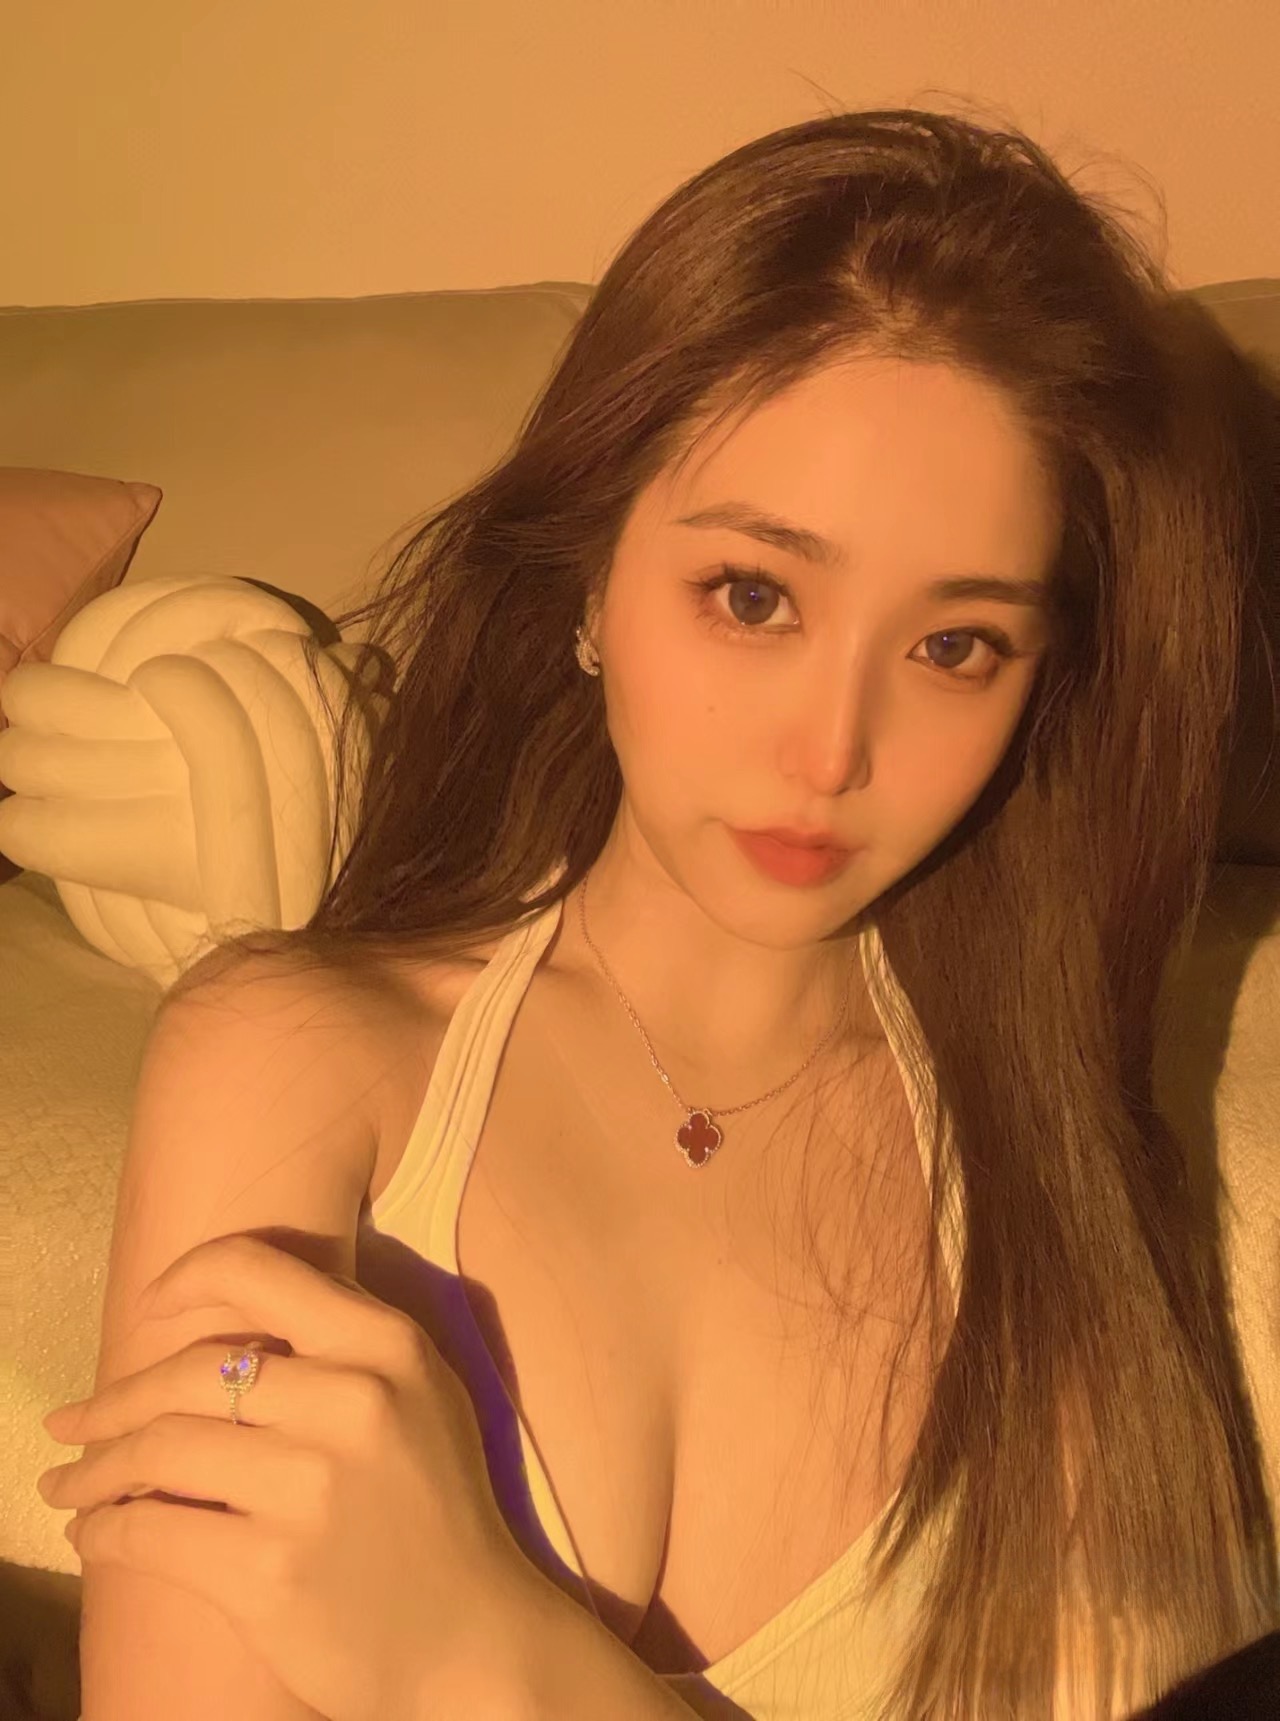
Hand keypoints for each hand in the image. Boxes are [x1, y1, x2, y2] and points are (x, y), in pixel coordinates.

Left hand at [36, 1233, 537, 1720]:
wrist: (472, 1637)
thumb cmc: (436, 1509)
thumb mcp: (418, 1395)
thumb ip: (339, 1347)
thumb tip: (214, 1327)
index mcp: (386, 1345)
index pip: (257, 1271)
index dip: (185, 1280)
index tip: (148, 1308)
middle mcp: (351, 1400)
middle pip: (189, 1372)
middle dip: (112, 1401)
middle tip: (72, 1423)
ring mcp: (309, 1486)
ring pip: (158, 1449)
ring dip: (94, 1469)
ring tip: (70, 1484)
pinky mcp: (268, 1570)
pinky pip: (151, 1532)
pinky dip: (105, 1530)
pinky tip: (96, 1533)